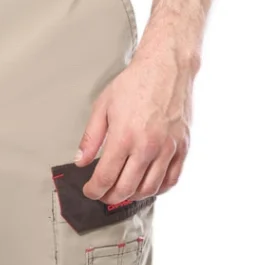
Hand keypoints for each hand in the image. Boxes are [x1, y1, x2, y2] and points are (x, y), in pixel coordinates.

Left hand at [76, 40, 195, 203]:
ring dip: (133, 196)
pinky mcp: (182, 147)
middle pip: (126, 189)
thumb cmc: (136, 83)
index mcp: (124, 137)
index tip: (90, 190)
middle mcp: (147, 146)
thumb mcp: (103, 105)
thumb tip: (81, 160)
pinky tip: (148, 186)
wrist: (167, 67)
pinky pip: (172, 179)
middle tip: (103, 194)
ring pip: (149, 189)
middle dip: (110, 197)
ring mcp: (167, 149)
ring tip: (124, 191)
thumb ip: (90, 137)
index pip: (105, 178)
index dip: (94, 190)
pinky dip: (158, 189)